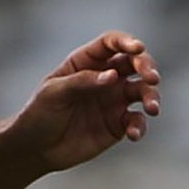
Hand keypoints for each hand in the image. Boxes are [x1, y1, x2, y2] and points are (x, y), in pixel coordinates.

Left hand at [8, 31, 161, 171]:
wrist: (36, 147)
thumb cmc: (39, 113)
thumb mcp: (54, 93)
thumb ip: (82, 82)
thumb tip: (112, 75)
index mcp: (85, 62)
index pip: (110, 44)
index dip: (126, 42)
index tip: (138, 48)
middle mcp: (104, 77)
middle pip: (134, 63)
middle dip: (147, 66)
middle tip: (152, 78)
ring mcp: (113, 100)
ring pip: (143, 91)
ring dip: (152, 96)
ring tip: (152, 108)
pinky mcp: (119, 124)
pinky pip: (137, 121)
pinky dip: (140, 126)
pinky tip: (132, 134)